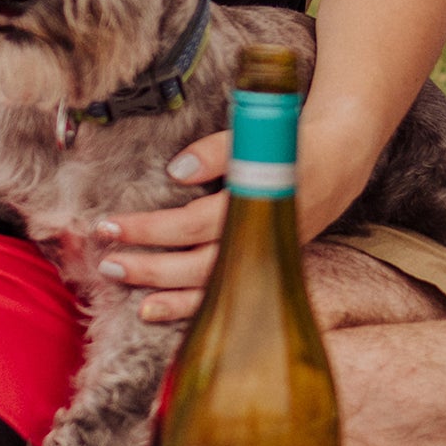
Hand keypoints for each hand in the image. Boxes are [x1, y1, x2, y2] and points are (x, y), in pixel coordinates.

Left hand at [93, 133, 370, 325]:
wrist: (338, 161)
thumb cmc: (287, 144)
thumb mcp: (256, 134)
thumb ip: (216, 152)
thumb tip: (176, 172)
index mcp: (256, 204)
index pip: (193, 224)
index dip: (150, 229)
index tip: (110, 225)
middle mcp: (261, 240)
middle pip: (197, 266)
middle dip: (149, 268)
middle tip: (107, 264)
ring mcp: (265, 260)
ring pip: (213, 289)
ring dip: (167, 295)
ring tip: (129, 297)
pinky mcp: (265, 269)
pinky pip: (226, 296)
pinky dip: (192, 307)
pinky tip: (159, 310)